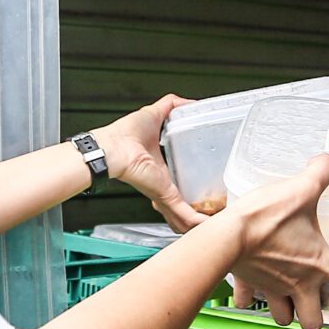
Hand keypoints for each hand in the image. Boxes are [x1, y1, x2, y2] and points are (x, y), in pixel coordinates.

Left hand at [95, 94, 204, 230]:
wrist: (112, 150)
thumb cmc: (124, 135)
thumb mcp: (154, 115)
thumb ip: (172, 106)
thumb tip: (189, 103)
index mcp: (160, 169)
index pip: (178, 184)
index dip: (192, 190)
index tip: (208, 194)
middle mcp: (161, 184)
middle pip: (182, 206)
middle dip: (197, 214)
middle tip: (214, 214)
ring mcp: (163, 193)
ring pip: (184, 215)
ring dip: (199, 221)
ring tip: (216, 223)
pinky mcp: (164, 195)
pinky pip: (184, 214)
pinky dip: (196, 221)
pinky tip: (209, 225)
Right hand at [221, 155, 328, 328]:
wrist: (226, 235)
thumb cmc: (266, 217)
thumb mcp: (300, 189)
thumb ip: (320, 173)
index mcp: (320, 265)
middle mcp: (299, 284)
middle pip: (314, 322)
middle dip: (315, 318)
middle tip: (314, 304)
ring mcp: (272, 288)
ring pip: (283, 318)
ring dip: (286, 311)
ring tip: (284, 296)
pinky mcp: (247, 284)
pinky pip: (248, 301)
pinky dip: (250, 298)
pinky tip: (250, 286)